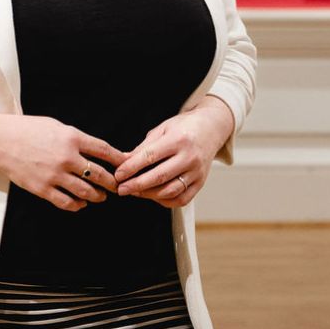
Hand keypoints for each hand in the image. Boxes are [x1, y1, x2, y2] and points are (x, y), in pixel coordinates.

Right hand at [0, 116, 129, 212]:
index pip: (105, 150)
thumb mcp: (56, 126)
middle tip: (119, 186)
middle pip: (100, 174)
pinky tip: (81, 203)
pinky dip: (78, 204)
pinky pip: (67, 202)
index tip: (128, 165)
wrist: (0, 141)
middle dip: (113, 183)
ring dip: (98, 196)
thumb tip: (96, 151)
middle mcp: (66, 157)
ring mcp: (54, 175)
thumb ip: (76, 139)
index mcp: (71, 137)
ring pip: (86, 191)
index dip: (120, 160)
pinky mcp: (43, 188)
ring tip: (102, 196)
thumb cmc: (28, 130)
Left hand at [114, 97, 236, 207]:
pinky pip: (182, 199)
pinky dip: (165, 201)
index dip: (131, 167)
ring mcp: (197, 172)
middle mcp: (189, 157)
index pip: (150, 156)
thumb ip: (144, 147)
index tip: (118, 174)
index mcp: (178, 139)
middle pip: (160, 176)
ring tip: (135, 192)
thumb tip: (124, 162)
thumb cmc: (184, 128)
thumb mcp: (162, 129)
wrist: (211, 129)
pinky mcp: (200, 183)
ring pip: (170, 191)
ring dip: (149, 194)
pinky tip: (154, 196)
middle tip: (121, 189)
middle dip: (137, 185)